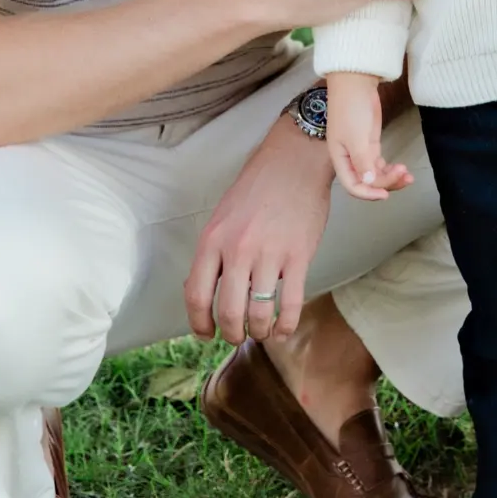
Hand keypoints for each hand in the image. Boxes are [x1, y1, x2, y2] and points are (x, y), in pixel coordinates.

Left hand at [185, 112, 333, 343]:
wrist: (294, 162)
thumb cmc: (256, 188)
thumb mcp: (221, 217)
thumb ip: (212, 255)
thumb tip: (202, 293)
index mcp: (213, 240)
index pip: (197, 296)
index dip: (199, 324)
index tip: (207, 334)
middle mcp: (238, 250)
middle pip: (229, 312)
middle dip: (232, 333)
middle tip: (238, 335)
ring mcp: (270, 254)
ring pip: (259, 313)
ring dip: (259, 331)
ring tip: (262, 330)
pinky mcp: (299, 256)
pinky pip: (290, 304)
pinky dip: (286, 325)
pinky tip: (283, 328)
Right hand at [326, 73, 412, 201]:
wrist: (356, 83)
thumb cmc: (351, 109)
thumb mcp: (356, 137)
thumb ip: (362, 161)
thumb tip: (369, 182)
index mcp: (340, 159)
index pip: (352, 186)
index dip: (368, 193)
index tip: (385, 194)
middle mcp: (349, 159)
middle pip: (367, 181)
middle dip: (385, 182)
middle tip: (404, 176)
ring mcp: (361, 151)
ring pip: (375, 173)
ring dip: (391, 177)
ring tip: (408, 176)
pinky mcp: (371, 143)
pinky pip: (379, 163)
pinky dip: (390, 168)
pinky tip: (402, 169)